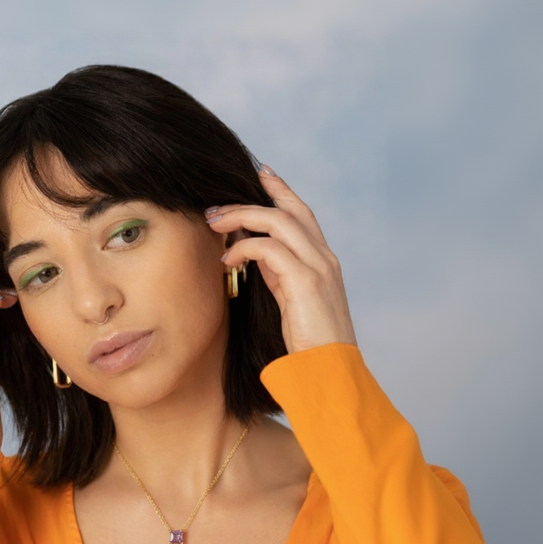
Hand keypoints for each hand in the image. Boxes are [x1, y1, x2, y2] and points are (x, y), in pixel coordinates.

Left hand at [209, 167, 356, 353]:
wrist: (330, 370)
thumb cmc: (310, 342)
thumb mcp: (292, 301)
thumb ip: (278, 274)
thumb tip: (252, 254)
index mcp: (323, 261)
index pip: (302, 214)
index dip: (281, 191)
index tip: (260, 173)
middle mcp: (324, 257)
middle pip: (290, 209)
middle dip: (251, 199)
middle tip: (217, 205)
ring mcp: (318, 266)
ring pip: (277, 221)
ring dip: (240, 217)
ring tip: (213, 224)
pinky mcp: (305, 280)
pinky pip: (268, 248)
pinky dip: (243, 247)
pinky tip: (227, 259)